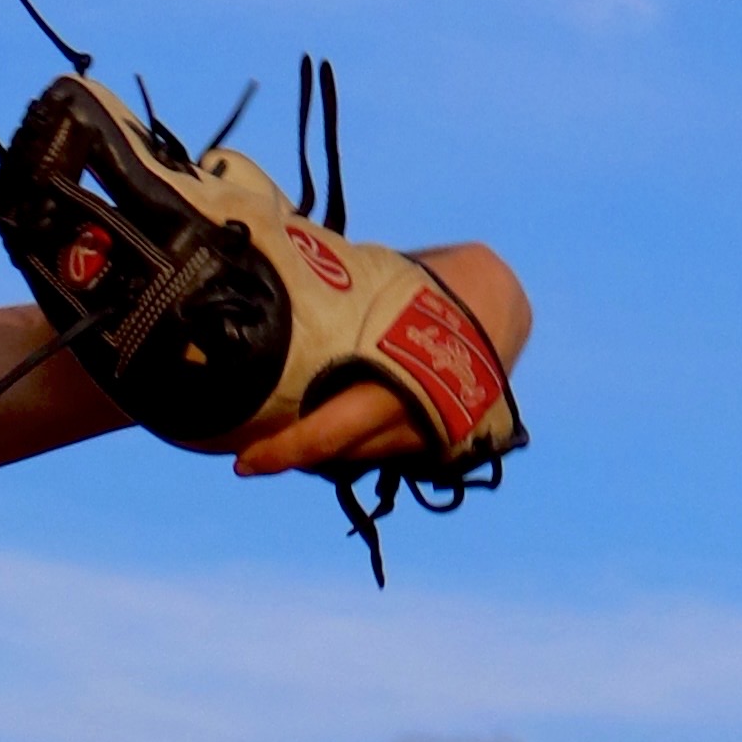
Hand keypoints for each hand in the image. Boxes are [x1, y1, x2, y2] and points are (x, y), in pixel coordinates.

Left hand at [232, 237, 528, 484]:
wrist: (499, 303)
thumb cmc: (429, 287)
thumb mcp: (380, 293)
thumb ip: (338, 307)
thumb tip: (276, 277)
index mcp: (392, 382)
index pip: (328, 435)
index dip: (284, 452)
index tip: (242, 463)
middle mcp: (409, 420)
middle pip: (338, 454)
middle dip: (294, 453)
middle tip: (252, 447)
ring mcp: (427, 437)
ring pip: (359, 458)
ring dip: (322, 452)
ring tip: (284, 434)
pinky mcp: (438, 444)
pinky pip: (382, 454)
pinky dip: (353, 445)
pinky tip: (329, 427)